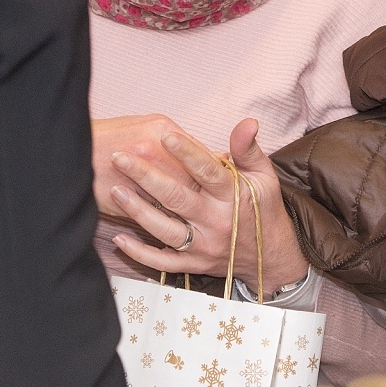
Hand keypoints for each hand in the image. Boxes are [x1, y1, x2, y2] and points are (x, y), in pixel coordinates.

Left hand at [109, 118, 308, 293]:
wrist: (271, 258)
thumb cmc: (264, 208)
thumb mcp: (264, 175)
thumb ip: (248, 149)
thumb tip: (247, 121)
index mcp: (234, 196)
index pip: (207, 171)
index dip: (186, 153)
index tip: (164, 135)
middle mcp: (217, 221)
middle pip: (177, 198)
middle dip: (146, 177)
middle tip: (120, 157)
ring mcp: (204, 246)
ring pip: (165, 230)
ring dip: (138, 211)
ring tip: (114, 190)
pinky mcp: (194, 265)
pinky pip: (163, 262)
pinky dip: (140, 253)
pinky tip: (120, 239)